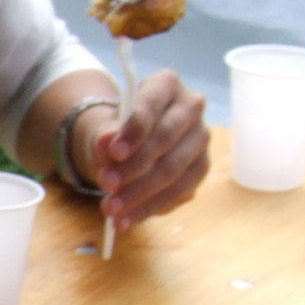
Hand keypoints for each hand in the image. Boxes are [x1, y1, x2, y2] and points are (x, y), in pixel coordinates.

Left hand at [79, 70, 208, 229]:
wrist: (129, 145)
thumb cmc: (118, 130)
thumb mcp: (104, 129)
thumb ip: (104, 135)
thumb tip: (106, 142)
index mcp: (165, 85)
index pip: (151, 105)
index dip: (134, 130)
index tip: (114, 153)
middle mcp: (191, 107)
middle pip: (166, 138)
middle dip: (134, 166)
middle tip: (106, 185)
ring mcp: (200, 139)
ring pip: (175, 169)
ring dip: (140, 194)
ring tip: (111, 210)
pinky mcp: (201, 168)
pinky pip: (180, 192)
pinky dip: (150, 208)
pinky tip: (127, 219)